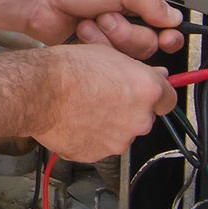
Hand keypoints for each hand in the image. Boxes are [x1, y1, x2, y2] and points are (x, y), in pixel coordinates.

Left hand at [15, 0, 183, 57]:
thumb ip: (152, 3)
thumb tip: (175, 19)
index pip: (164, 22)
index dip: (168, 34)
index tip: (167, 38)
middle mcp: (123, 15)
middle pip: (147, 43)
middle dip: (129, 33)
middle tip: (108, 16)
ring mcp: (106, 33)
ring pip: (127, 54)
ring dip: (109, 38)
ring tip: (90, 21)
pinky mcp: (91, 48)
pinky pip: (107, 59)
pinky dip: (95, 45)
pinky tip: (81, 31)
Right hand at [25, 44, 176, 162]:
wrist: (38, 91)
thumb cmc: (68, 70)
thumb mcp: (108, 53)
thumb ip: (137, 70)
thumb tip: (151, 75)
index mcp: (147, 91)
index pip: (169, 99)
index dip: (156, 95)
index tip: (150, 95)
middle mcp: (139, 119)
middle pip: (143, 117)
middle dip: (128, 109)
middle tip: (105, 95)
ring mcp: (119, 140)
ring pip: (121, 132)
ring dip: (109, 123)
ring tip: (85, 106)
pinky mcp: (98, 154)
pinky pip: (99, 145)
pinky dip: (91, 136)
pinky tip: (76, 119)